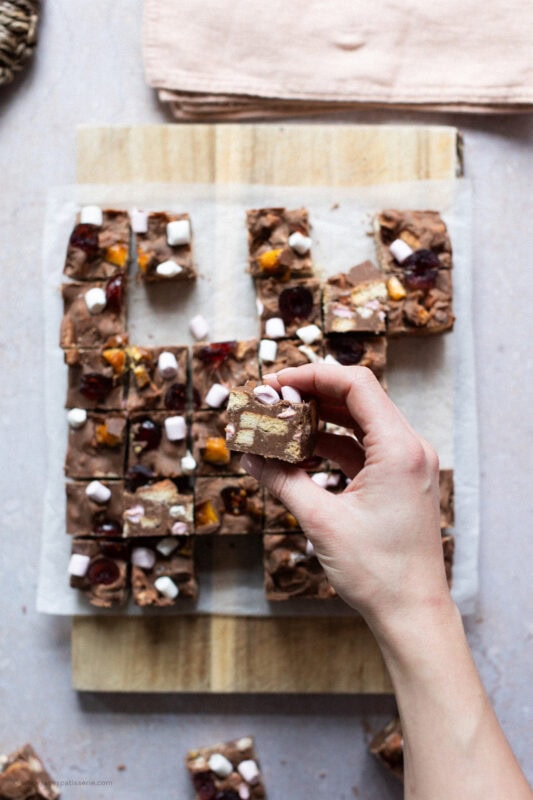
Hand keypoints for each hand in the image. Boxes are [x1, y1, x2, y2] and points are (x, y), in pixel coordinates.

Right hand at [241, 363, 449, 628]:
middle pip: (357, 398)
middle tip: (269, 400)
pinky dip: (330, 445)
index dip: (312, 376)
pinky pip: (361, 449)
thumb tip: (250, 457)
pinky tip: (297, 451)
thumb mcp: (321, 521)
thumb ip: (283, 481)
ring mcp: (406, 464)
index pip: (356, 385)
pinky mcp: (398, 481)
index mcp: (399, 449)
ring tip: (278, 424)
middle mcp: (409, 448)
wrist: (412, 612)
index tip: (275, 383)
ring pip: (357, 423)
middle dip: (311, 395)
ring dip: (318, 420)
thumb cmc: (377, 571)